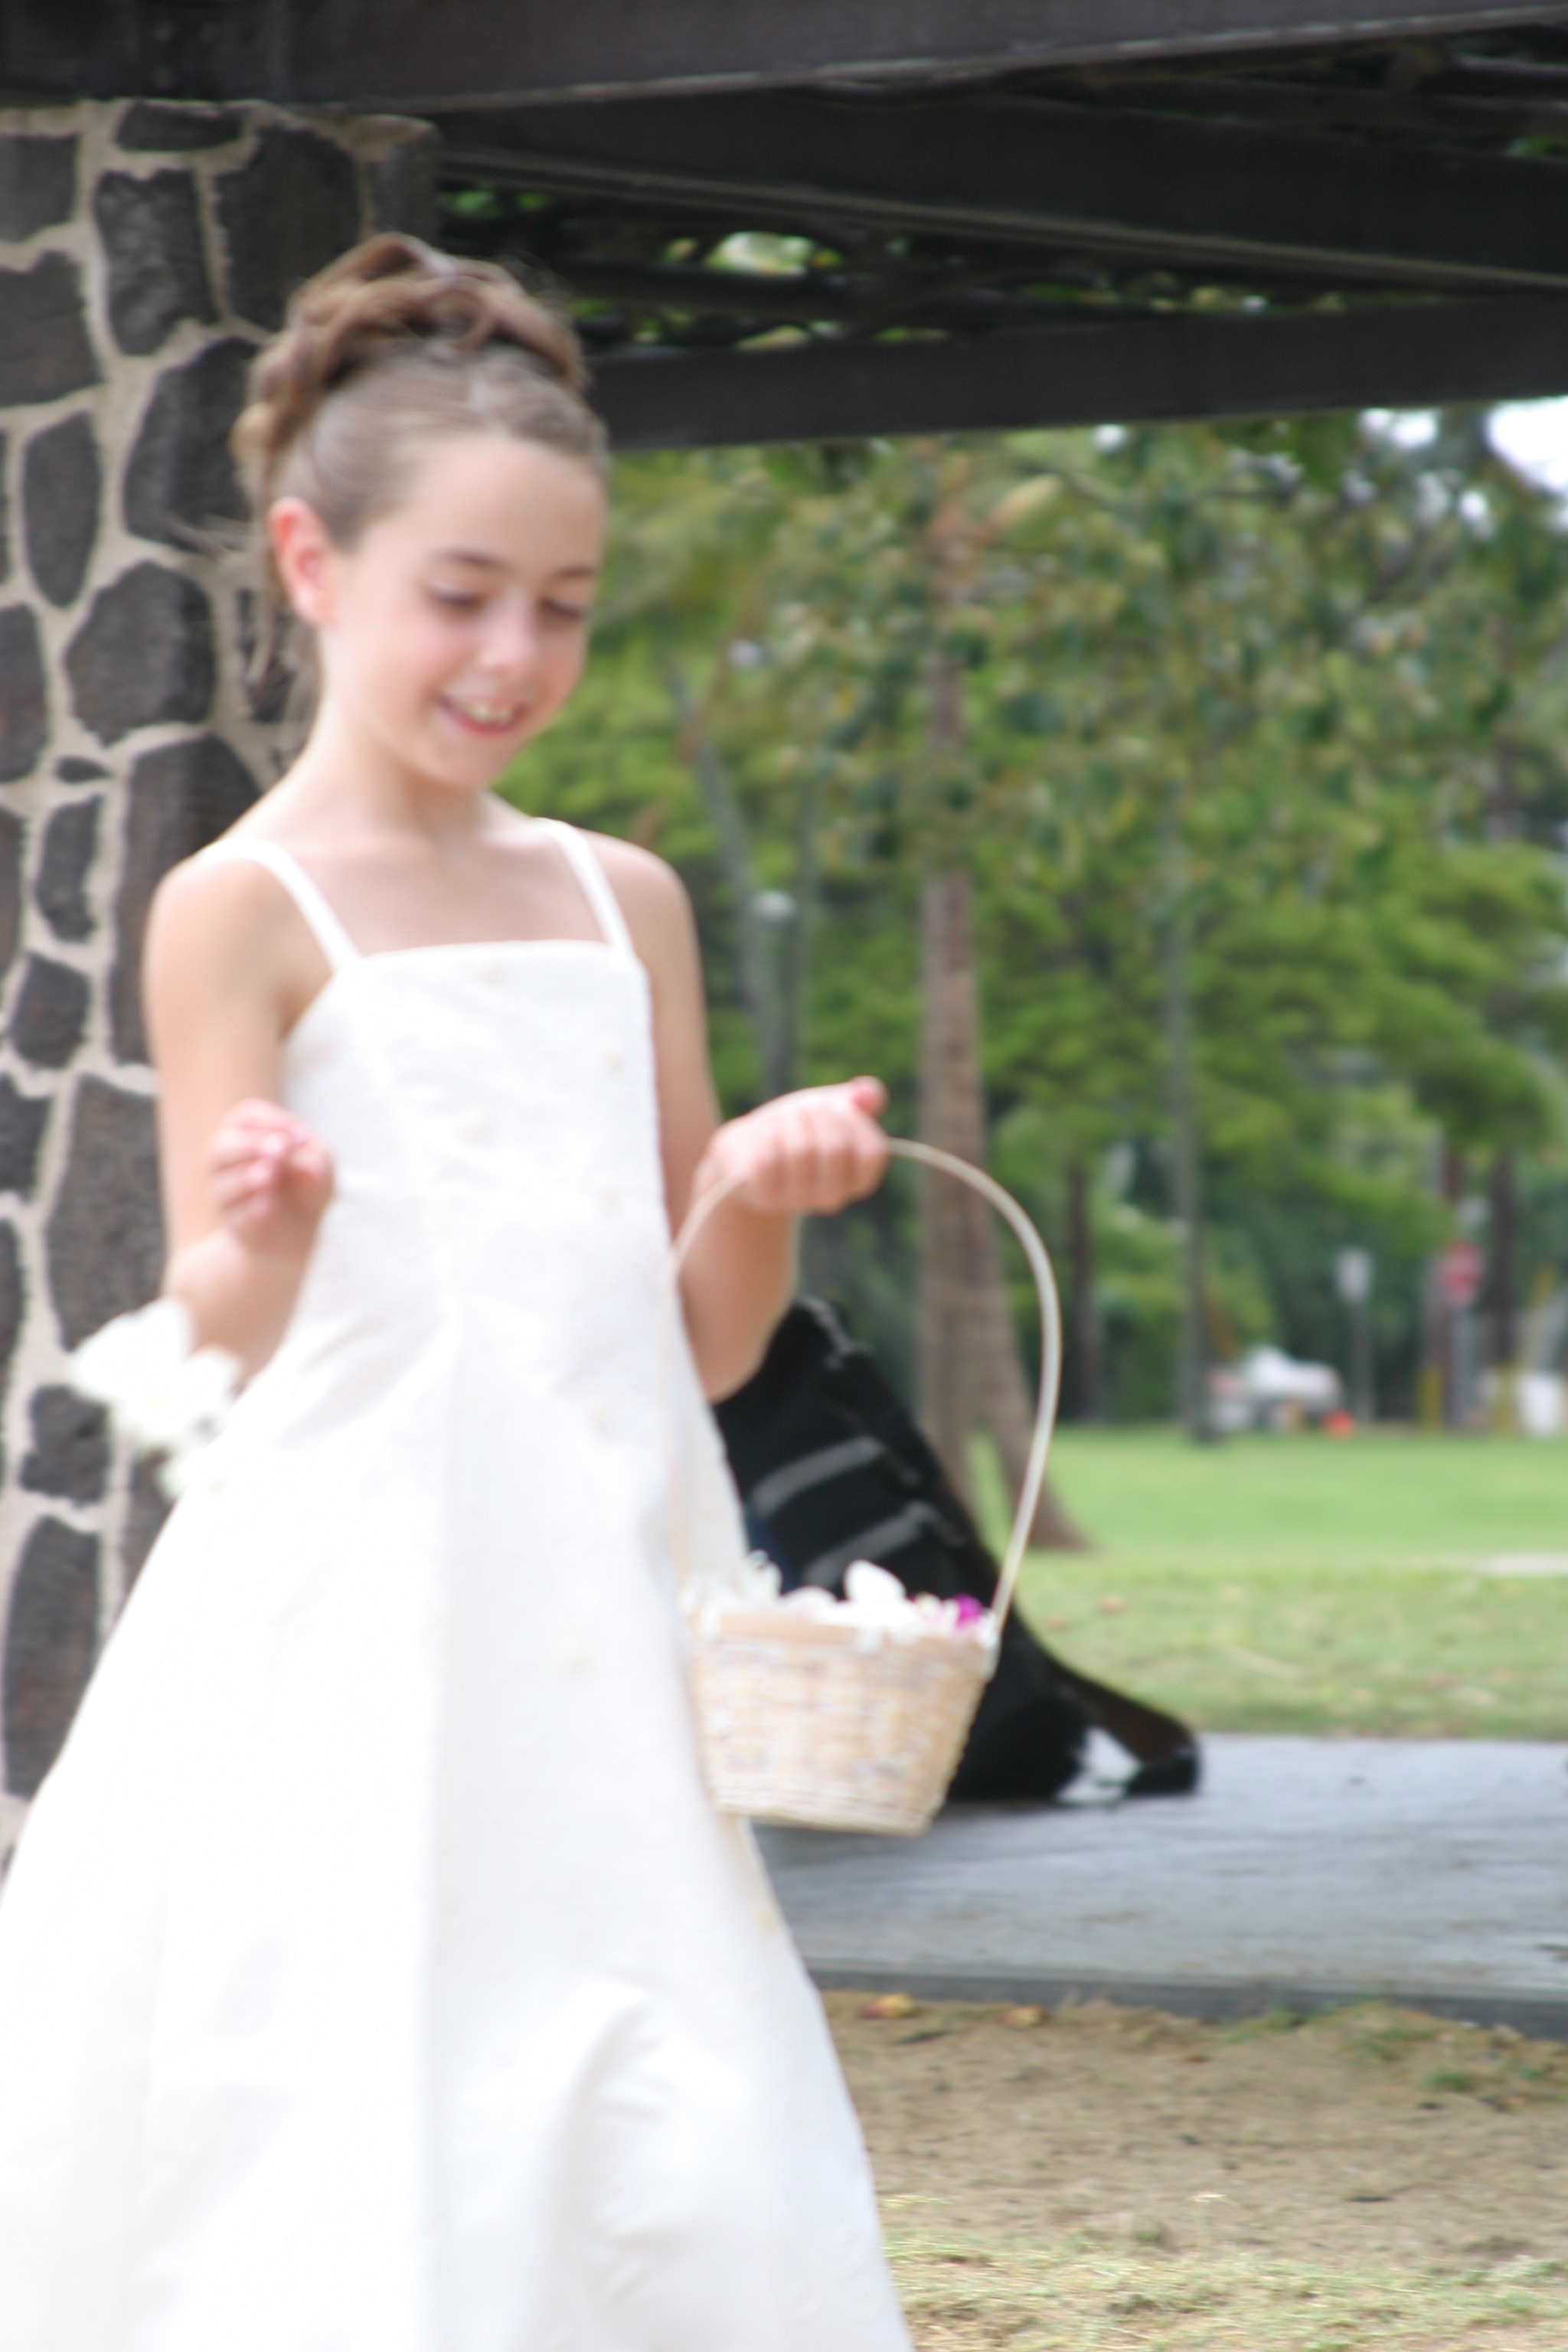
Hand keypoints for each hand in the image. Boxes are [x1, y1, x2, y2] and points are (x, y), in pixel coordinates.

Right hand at [208, 1098, 333, 1259]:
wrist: (298, 1233)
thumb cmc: (307, 1187)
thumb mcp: (321, 1166)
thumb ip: (310, 1156)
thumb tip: (291, 1152)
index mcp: (246, 1137)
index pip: (245, 1118)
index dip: (271, 1122)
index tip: (303, 1137)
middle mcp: (227, 1165)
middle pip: (222, 1147)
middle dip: (251, 1146)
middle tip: (279, 1150)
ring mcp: (227, 1198)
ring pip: (225, 1184)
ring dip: (249, 1176)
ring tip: (270, 1175)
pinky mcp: (237, 1226)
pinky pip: (238, 1216)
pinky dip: (254, 1209)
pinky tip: (269, 1205)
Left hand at [698, 1077, 887, 1218]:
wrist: (749, 1149)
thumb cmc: (799, 1128)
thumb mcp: (832, 1108)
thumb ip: (861, 1099)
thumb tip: (867, 1092)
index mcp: (858, 1179)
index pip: (873, 1153)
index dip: (855, 1121)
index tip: (837, 1107)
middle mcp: (833, 1196)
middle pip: (836, 1148)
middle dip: (817, 1114)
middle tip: (803, 1109)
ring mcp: (799, 1201)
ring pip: (800, 1151)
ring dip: (789, 1122)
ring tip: (782, 1119)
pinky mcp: (765, 1197)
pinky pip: (768, 1161)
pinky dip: (765, 1137)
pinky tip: (763, 1135)